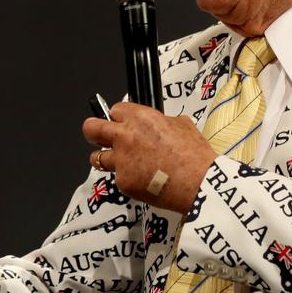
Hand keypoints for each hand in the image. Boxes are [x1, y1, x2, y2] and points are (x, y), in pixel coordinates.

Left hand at [82, 101, 216, 211]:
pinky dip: (127, 179)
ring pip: (96, 157)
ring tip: (118, 163)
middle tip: (97, 135)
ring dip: (105, 159)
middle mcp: (126, 137)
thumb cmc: (195, 156)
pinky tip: (143, 181)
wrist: (199, 183)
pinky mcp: (123, 181)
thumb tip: (161, 123)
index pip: (115, 110)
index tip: (120, 122)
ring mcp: (122, 160)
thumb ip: (163, 122)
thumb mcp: (183, 126)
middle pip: (92, 128)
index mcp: (142, 118)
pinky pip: (118, 178)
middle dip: (93, 131)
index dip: (118, 117)